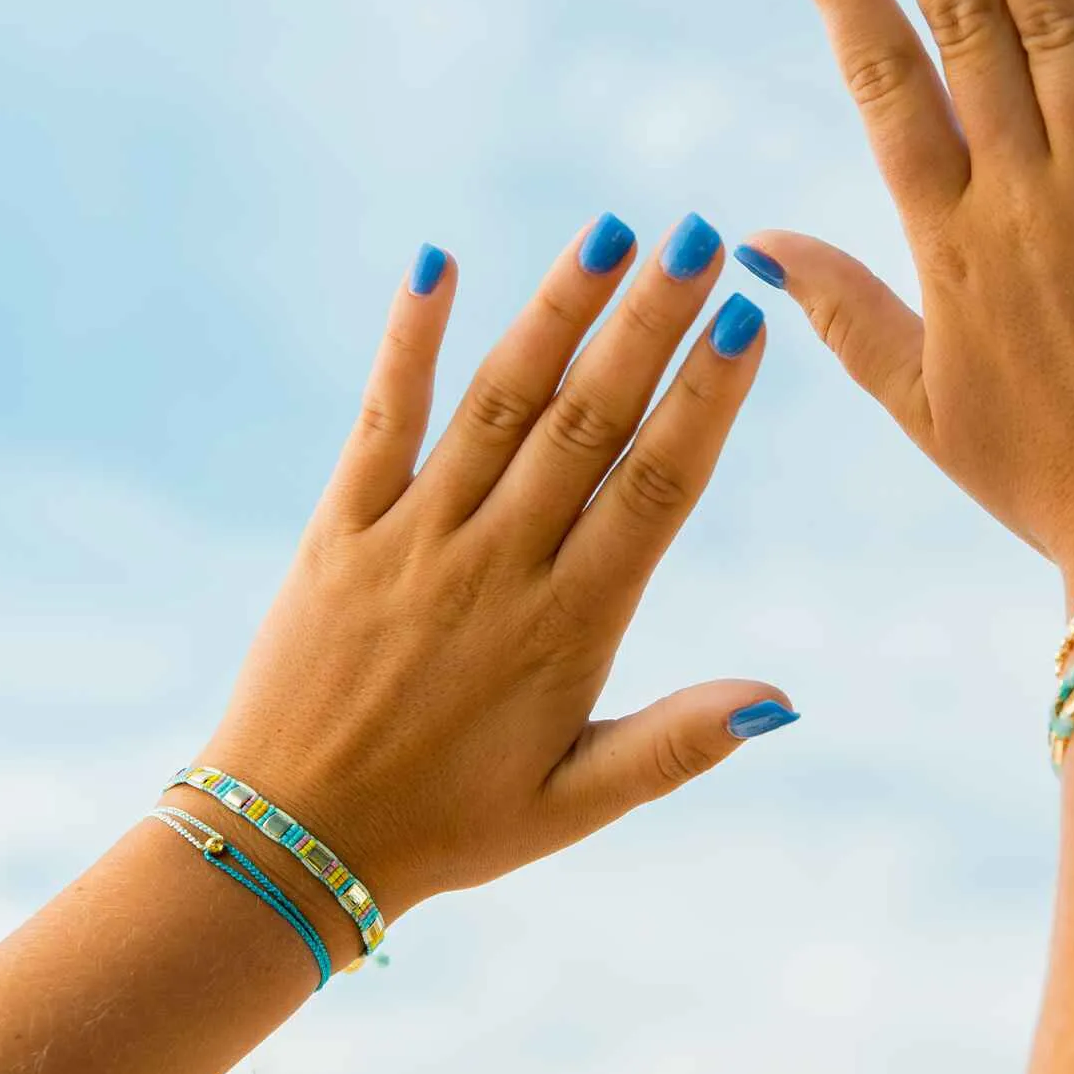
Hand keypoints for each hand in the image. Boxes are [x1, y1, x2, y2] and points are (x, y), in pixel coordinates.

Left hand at [205, 215, 792, 929]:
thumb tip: (783, 701)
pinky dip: (410, 340)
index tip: (745, 320)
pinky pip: (380, 418)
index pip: (654, 490)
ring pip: (498, 403)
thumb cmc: (450, 825)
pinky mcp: (341, 527)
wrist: (291, 841)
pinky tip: (437, 263)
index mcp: (567, 627)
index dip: (704, 401)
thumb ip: (678, 746)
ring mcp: (414, 536)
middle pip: (587, 422)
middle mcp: (495, 564)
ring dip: (556, 312)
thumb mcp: (577, 803)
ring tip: (610, 233)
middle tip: (699, 237)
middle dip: (648, 324)